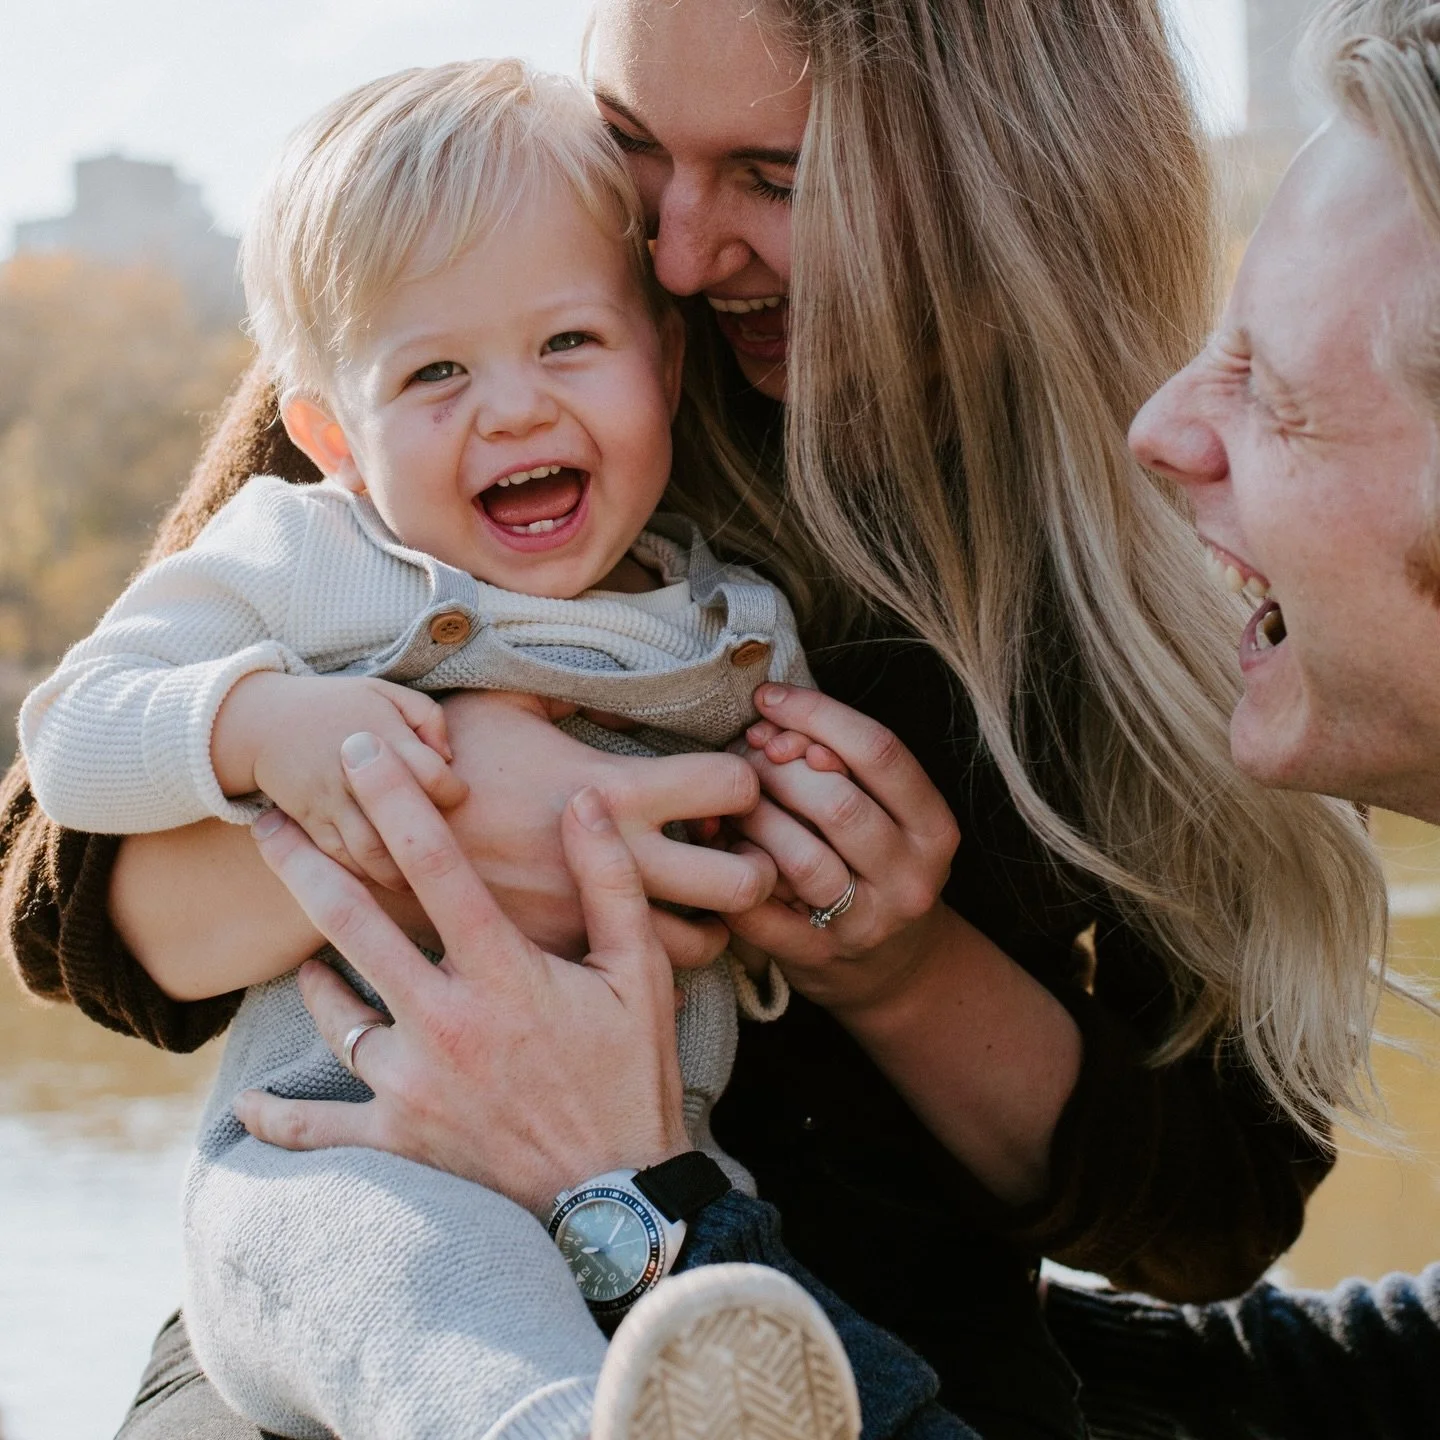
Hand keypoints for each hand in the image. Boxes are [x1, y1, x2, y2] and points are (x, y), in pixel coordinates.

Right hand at [211, 672, 467, 889]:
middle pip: (402, 825)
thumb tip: (449, 757)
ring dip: (400, 874)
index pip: (433, 776)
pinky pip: (339, 860)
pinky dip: (364, 876)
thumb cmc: (339, 706)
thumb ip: (428, 717)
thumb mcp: (386, 693)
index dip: (454, 792)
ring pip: (370, 853)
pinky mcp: (308, 822)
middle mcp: (356, 774)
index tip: (456, 796)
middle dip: (430, 846)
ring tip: (420, 879)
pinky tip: (383, 876)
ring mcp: (330, 801)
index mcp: (382, 737)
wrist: (265, 722)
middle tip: (446, 855)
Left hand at [234, 732, 690, 1214]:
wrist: (619, 1195)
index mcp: (503, 972)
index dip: (393, 799)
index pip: (435, 864)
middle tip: (264, 819)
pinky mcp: (400, 1138)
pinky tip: (250, 1109)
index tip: (358, 751)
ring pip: (332, 1014)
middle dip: (303, 861)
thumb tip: (583, 801)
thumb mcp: (637, 974)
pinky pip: (323, 1128)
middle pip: (351, 924)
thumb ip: (610, 882)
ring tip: (296, 952)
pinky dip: (283, 1120)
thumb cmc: (632, 1076)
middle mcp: (444, 1020)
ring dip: (309, 976)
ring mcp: (413, 1083)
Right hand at [433, 690, 774, 968]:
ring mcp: (597, 920)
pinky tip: (644, 928)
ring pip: (708, 944)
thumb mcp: (506, 702)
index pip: (733, 786)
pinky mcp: (569, 962)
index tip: (728, 780)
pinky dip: (662, 957)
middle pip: (744, 882)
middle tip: (739, 849)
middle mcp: (618, 864)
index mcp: (614, 790)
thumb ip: (567, 692)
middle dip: (761, 864)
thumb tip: (609, 691)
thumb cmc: (445, 762)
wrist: (374, 848)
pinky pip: (645, 976)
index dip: (745, 778)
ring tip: (696, 895)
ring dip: (716, 919)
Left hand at [724, 684, 960, 1016]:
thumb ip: (841, 764)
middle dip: (776, 766)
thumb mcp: (886, 813)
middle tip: (744, 752)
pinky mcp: (821, 958)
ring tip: (730, 800)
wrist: (892, 969)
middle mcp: (911, 876)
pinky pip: (763, 914)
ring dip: (752, 817)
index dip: (816, 714)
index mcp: (933, 827)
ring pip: (799, 858)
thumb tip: (771, 722)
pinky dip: (734, 872)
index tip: (768, 698)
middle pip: (836, 802)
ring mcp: (867, 923)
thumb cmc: (875, 867)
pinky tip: (721, 847)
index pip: (878, 751)